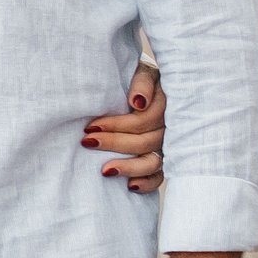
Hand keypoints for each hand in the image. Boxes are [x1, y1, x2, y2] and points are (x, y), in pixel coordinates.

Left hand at [83, 60, 164, 193]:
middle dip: (114, 143)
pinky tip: (130, 186)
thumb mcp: (142, 71)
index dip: (117, 125)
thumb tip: (138, 102)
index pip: (144, 121)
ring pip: (153, 162)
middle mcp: (170, 128)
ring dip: (128, 167)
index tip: (90, 126)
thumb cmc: (139, 77)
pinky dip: (147, 183)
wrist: (147, 86)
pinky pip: (160, 176)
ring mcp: (168, 146)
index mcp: (167, 105)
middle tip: (87, 142)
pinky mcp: (164, 159)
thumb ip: (143, 82)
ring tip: (104, 170)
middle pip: (145, 142)